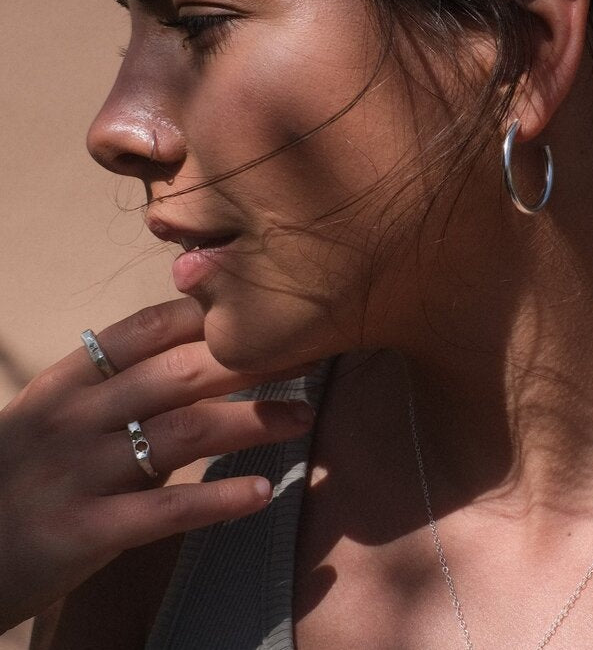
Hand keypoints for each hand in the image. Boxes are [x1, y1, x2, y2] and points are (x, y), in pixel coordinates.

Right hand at [0, 298, 315, 631]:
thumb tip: (204, 355)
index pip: (149, 328)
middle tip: (309, 356)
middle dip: (251, 360)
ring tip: (304, 416)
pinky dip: (218, 498)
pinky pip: (164, 509)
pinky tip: (261, 492)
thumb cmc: (21, 476)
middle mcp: (74, 417)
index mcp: (70, 380)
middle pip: (179, 372)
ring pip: (183, 431)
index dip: (213, 316)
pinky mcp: (82, 532)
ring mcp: (77, 473)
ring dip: (253, 421)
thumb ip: (121, 388)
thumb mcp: (58, 418)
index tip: (268, 314)